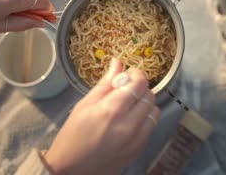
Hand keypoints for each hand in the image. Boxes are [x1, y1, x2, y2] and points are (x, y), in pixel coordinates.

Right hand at [43, 58, 160, 174]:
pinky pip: (151, 127)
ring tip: (130, 106)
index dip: (137, 74)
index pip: (139, 83)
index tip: (129, 74)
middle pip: (149, 95)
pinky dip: (145, 119)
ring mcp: (136, 139)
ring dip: (145, 104)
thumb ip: (105, 83)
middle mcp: (129, 124)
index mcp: (112, 109)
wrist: (71, 169)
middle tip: (127, 90)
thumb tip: (118, 62)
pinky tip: (131, 121)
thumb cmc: (73, 134)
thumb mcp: (85, 104)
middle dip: (140, 88)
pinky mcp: (139, 149)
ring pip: (154, 111)